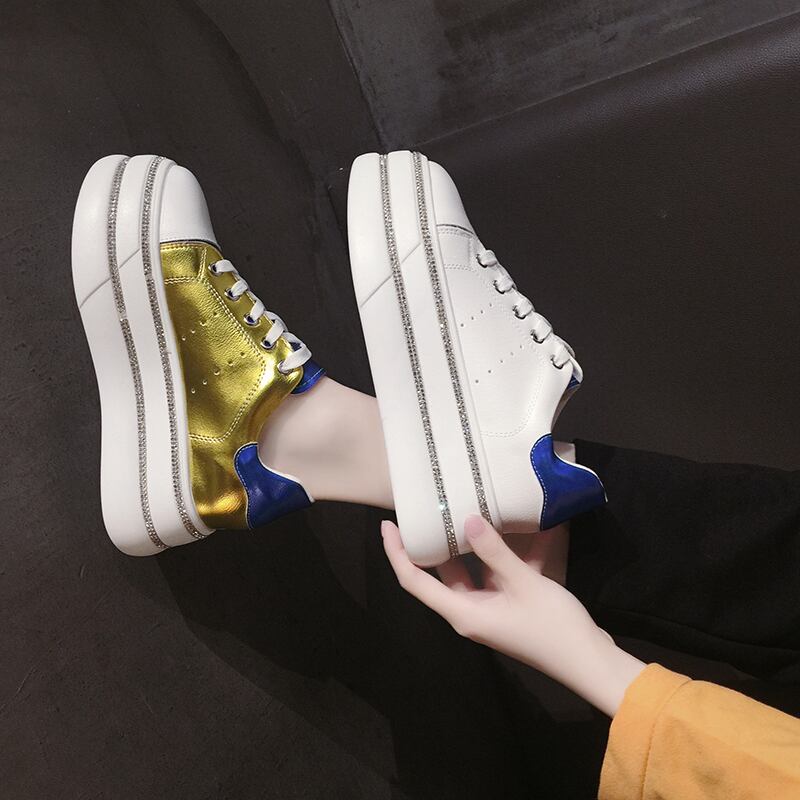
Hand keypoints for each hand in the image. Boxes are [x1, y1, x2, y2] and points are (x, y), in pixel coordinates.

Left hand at [381, 514, 644, 715]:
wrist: (589, 661)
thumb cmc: (552, 626)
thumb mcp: (523, 583)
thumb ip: (494, 551)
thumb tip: (468, 520)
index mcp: (462, 612)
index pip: (414, 581)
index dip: (396, 553)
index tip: (388, 525)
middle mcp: (469, 612)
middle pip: (438, 575)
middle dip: (432, 543)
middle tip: (429, 509)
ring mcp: (489, 611)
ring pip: (469, 572)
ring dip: (468, 546)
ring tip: (465, 510)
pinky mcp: (509, 608)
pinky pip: (496, 576)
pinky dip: (501, 555)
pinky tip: (516, 529)